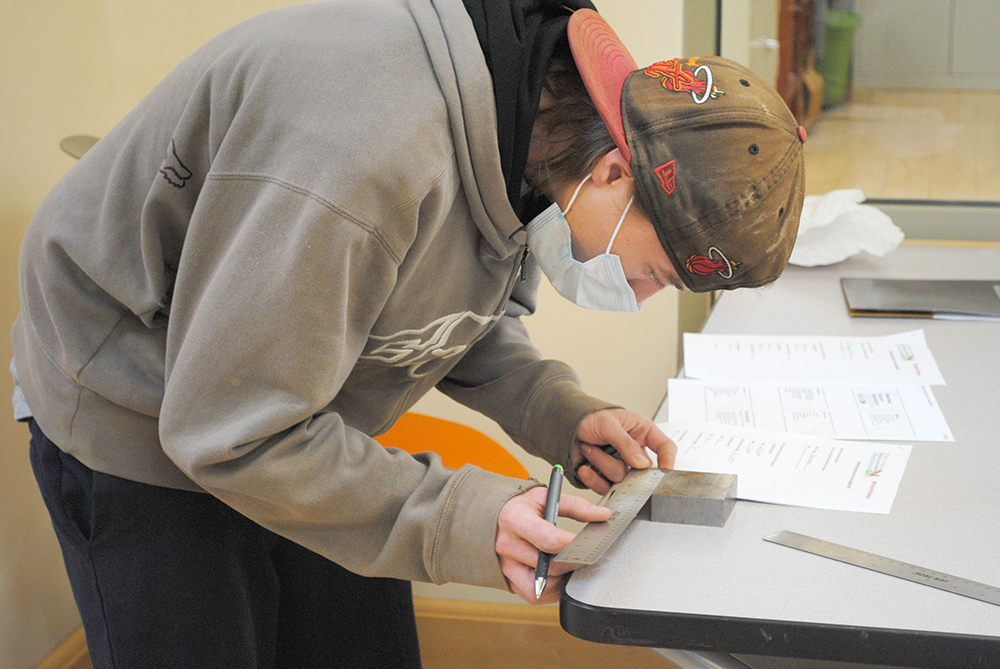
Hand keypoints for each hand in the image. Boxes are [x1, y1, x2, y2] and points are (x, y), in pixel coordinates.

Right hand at [495, 486, 611, 603]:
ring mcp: (505, 566)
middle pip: (549, 566)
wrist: (490, 516)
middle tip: (587, 557)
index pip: (549, 540)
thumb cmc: (517, 506)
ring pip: (542, 586)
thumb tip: (603, 516)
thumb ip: (575, 506)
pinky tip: (558, 577)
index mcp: (514, 520)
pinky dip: (550, 590)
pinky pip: (533, 595)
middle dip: (573, 563)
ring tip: (572, 568)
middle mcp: (506, 545)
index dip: (572, 545)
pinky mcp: (508, 580)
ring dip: (562, 581)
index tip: (588, 545)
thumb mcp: (544, 496)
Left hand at [571, 408, 675, 494]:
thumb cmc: (588, 417)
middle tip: (615, 455)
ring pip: (621, 478)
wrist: (563, 426)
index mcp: (641, 432)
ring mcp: (620, 466)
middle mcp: (634, 451)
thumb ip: (626, 443)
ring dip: (602, 463)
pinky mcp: (606, 478)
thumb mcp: (608, 424)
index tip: (665, 471)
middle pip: (642, 470)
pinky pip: (605, 487)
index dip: (668, 459)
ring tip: (590, 448)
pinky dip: (593, 477)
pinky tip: (585, 467)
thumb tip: (642, 463)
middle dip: (624, 463)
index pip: (664, 447)